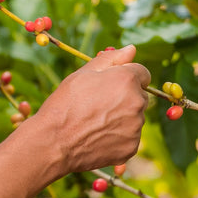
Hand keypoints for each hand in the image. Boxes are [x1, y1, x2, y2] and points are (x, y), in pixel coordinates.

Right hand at [30, 44, 149, 178]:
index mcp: (127, 80)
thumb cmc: (65, 104)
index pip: (143, 73)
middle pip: (139, 96)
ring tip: (95, 123)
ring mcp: (136, 127)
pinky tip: (97, 137)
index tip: (110, 86)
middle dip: (125, 98)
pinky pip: (129, 138)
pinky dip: (118, 137)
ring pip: (135, 118)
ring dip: (122, 118)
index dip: (126, 78)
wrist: (54, 142)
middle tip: (98, 106)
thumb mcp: (83, 74)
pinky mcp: (131, 147)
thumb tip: (132, 49)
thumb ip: (111, 59)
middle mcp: (137, 102)